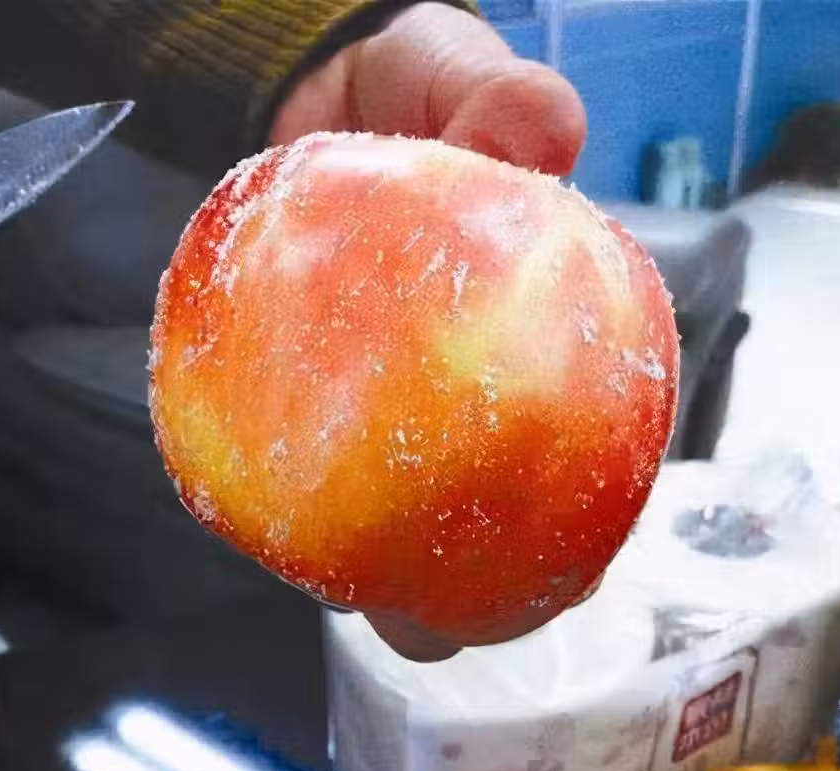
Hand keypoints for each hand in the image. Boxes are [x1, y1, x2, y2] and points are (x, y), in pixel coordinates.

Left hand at [270, 3, 586, 661]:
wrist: (325, 82)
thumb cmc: (418, 91)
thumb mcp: (460, 80)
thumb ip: (496, 100)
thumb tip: (544, 130)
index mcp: (519, 327)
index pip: (569, 442)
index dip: (572, 522)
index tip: (557, 581)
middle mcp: (449, 374)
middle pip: (471, 506)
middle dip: (460, 583)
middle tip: (431, 621)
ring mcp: (374, 385)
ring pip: (379, 501)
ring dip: (367, 560)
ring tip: (349, 592)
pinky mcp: (303, 378)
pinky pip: (290, 446)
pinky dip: (284, 486)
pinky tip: (267, 510)